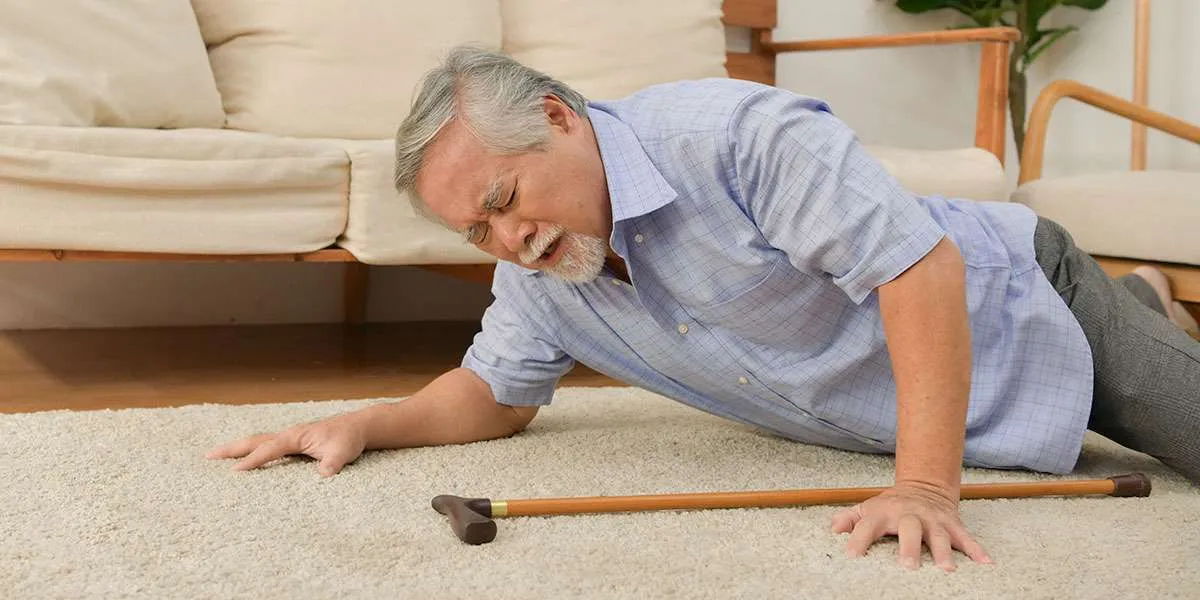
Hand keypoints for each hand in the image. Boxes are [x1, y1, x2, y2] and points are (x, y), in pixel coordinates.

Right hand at [205, 411, 368, 476]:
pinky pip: (265, 446)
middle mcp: (288, 435)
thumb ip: (333, 463)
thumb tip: (325, 474)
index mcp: (295, 436)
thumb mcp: (343, 452)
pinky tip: (243, 458)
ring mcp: (289, 437)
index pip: (269, 449)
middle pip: (254, 441)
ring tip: (214, 456)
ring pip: (257, 441)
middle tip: (207, 456)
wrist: (358, 427)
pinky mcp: (292, 442)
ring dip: (236, 448)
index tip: (234, 472)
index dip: (253, 460)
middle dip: (231, 449)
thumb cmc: (348, 439)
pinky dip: (250, 449)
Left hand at [831, 483, 991, 570]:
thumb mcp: (867, 509)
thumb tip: (833, 528)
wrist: (923, 487)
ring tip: (947, 569)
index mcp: (884, 513)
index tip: (851, 556)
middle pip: (909, 529)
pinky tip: (986, 563)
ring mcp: (933, 519)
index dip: (858, 539)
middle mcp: (909, 515)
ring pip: (939, 534)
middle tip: (908, 566)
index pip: (867, 526)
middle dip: (909, 547)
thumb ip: (849, 518)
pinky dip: (977, 549)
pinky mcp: (952, 524)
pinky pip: (966, 537)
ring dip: (943, 551)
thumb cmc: (890, 506)